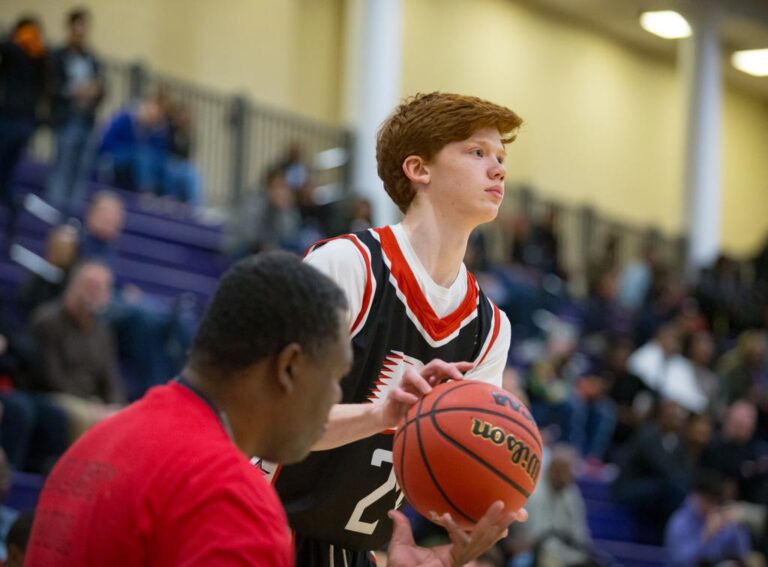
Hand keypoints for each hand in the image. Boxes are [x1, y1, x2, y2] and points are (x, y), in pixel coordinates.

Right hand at [377, 360, 472, 429]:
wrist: (390, 416)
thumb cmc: (414, 410)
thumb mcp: (431, 406)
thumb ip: (445, 404)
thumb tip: (467, 411)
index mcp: (430, 380)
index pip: (445, 368)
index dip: (457, 365)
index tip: (471, 365)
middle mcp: (418, 378)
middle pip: (432, 365)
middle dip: (446, 367)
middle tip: (458, 377)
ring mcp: (405, 385)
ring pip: (411, 374)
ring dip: (421, 381)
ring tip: (429, 391)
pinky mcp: (393, 393)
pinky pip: (397, 391)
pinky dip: (406, 395)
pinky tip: (413, 402)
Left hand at [387, 501, 526, 566]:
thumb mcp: (401, 546)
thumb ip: (402, 528)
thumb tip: (393, 511)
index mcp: (454, 552)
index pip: (477, 536)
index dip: (492, 526)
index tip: (506, 512)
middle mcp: (460, 557)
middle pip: (487, 538)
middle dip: (502, 523)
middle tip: (517, 508)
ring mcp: (457, 561)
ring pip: (480, 540)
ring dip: (490, 522)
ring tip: (500, 504)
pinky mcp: (450, 564)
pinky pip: (456, 545)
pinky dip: (453, 530)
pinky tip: (448, 517)